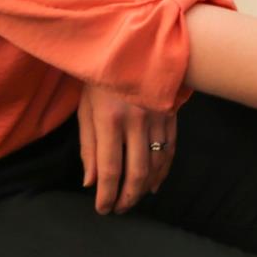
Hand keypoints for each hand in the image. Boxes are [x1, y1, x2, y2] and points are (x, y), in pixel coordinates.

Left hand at [76, 83, 175, 213]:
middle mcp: (136, 121)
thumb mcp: (86, 109)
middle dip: (128, 196)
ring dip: (145, 187)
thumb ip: (88, 147)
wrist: (133, 47)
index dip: (107, 194)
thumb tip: (90, 182)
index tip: (103, 209)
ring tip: (133, 199)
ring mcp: (157, 117)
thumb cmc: (101, 79)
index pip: (109, 168)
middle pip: (136, 171)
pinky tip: (154, 183)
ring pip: (156, 163)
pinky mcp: (170, 114)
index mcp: (109, 119)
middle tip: (119, 209)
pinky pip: (170, 149)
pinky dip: (163, 170)